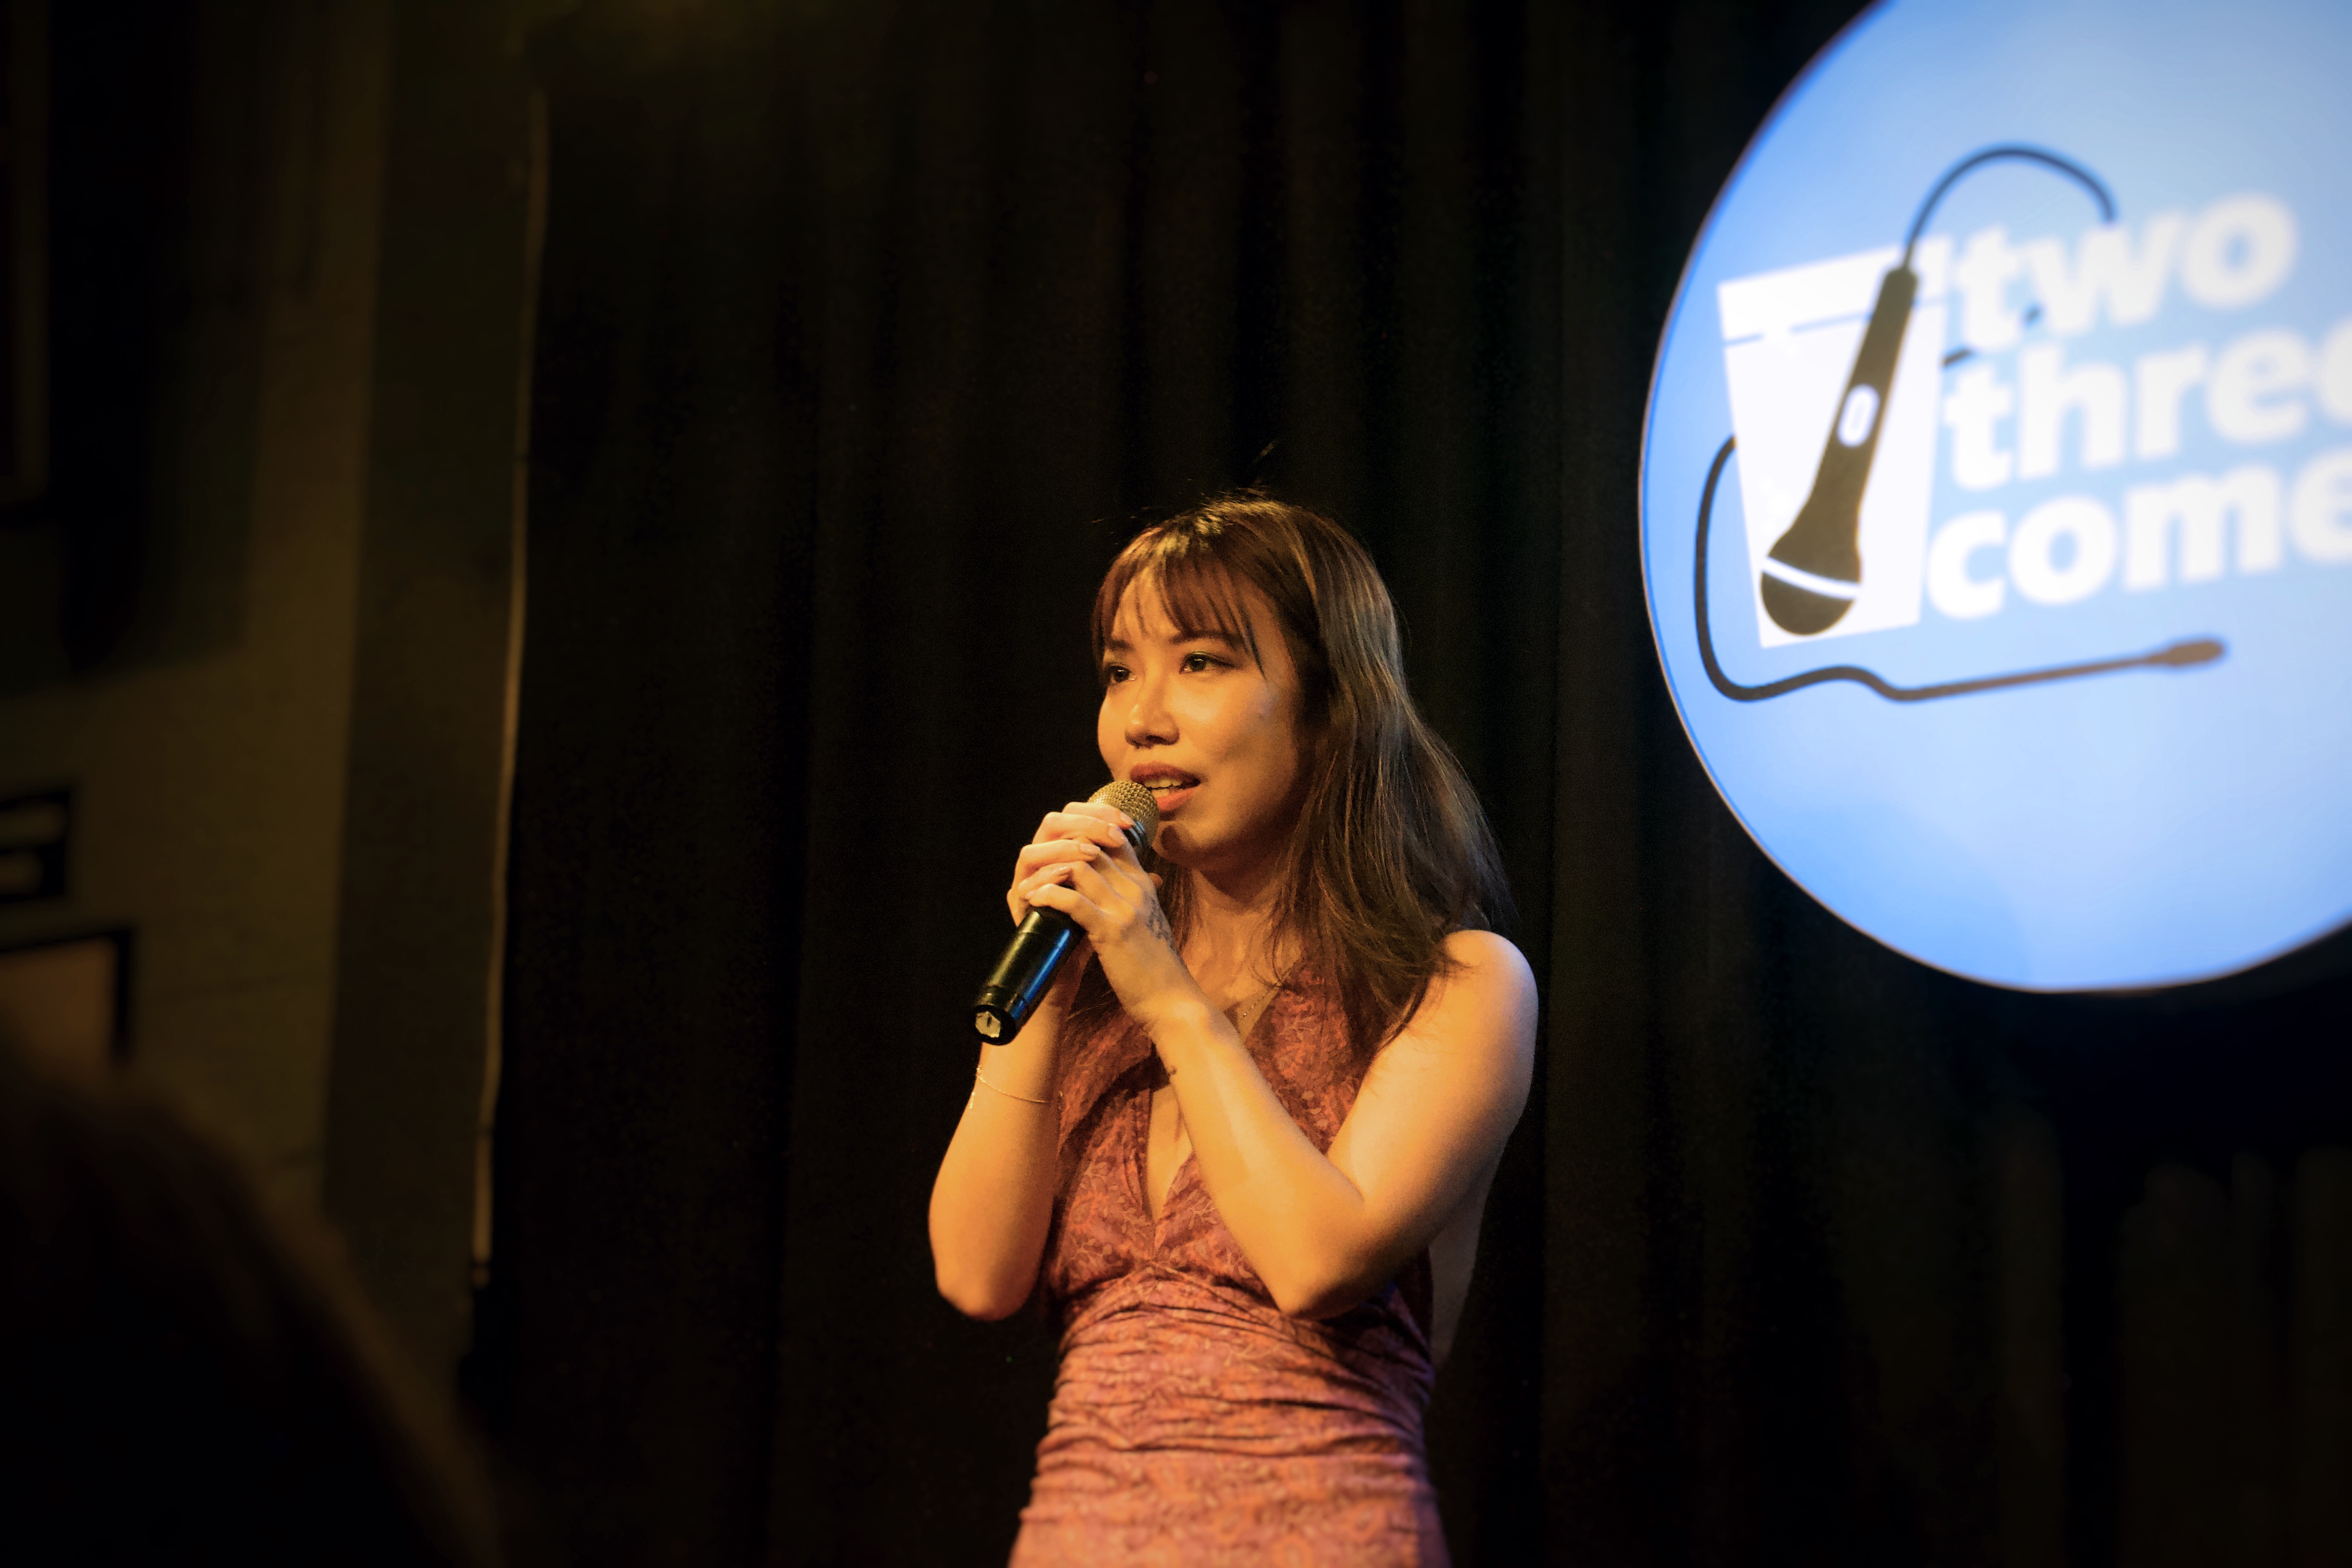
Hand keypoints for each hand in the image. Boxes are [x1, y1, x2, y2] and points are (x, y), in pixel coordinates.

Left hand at [1016, 808, 1202, 1035]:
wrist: (1172, 1000)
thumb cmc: (1157, 966)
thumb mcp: (1150, 922)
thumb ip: (1138, 899)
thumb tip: (1122, 885)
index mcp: (1144, 884)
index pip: (1114, 838)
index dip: (1085, 833)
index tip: (1059, 848)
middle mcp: (1135, 888)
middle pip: (1092, 845)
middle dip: (1058, 851)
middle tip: (1034, 865)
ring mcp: (1124, 908)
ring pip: (1080, 866)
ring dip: (1047, 872)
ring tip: (1028, 886)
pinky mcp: (1111, 931)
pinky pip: (1073, 900)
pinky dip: (1049, 895)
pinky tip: (1034, 900)